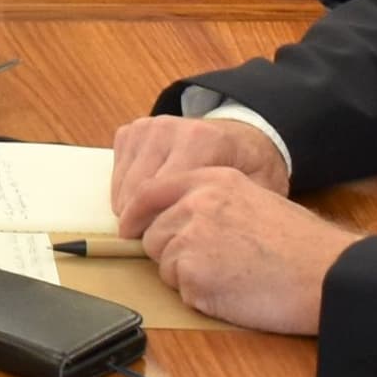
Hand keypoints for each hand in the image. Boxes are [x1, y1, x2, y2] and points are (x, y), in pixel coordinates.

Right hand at [111, 113, 290, 227]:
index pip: (163, 193)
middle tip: (164, 243)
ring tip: (159, 224)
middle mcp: (170, 127)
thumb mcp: (260, 188)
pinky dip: (127, 194)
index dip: (163, 227)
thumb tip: (211, 244)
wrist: (243, 136)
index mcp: (201, 139)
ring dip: (135, 212)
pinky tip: (152, 202)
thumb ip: (236, 209)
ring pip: (124, 187)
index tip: (170, 249)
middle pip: (139, 192)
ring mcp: (148, 127)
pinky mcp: (132, 132)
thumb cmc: (250, 167)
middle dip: (146, 224)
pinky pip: (116, 175)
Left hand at [133, 169, 357, 336]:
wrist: (325, 274)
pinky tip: (234, 291)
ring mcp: (191, 237)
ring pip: (163, 265)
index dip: (136, 214)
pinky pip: (180, 291)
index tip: (127, 227)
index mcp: (213, 179)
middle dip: (174, 254)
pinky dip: (201, 297)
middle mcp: (196, 203)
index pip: (151, 191)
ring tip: (231, 275)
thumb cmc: (299, 245)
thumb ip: (212, 201)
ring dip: (187, 276)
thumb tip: (175, 219)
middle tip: (219, 264)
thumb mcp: (255, 199)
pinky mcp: (192, 273)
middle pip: (153, 235)